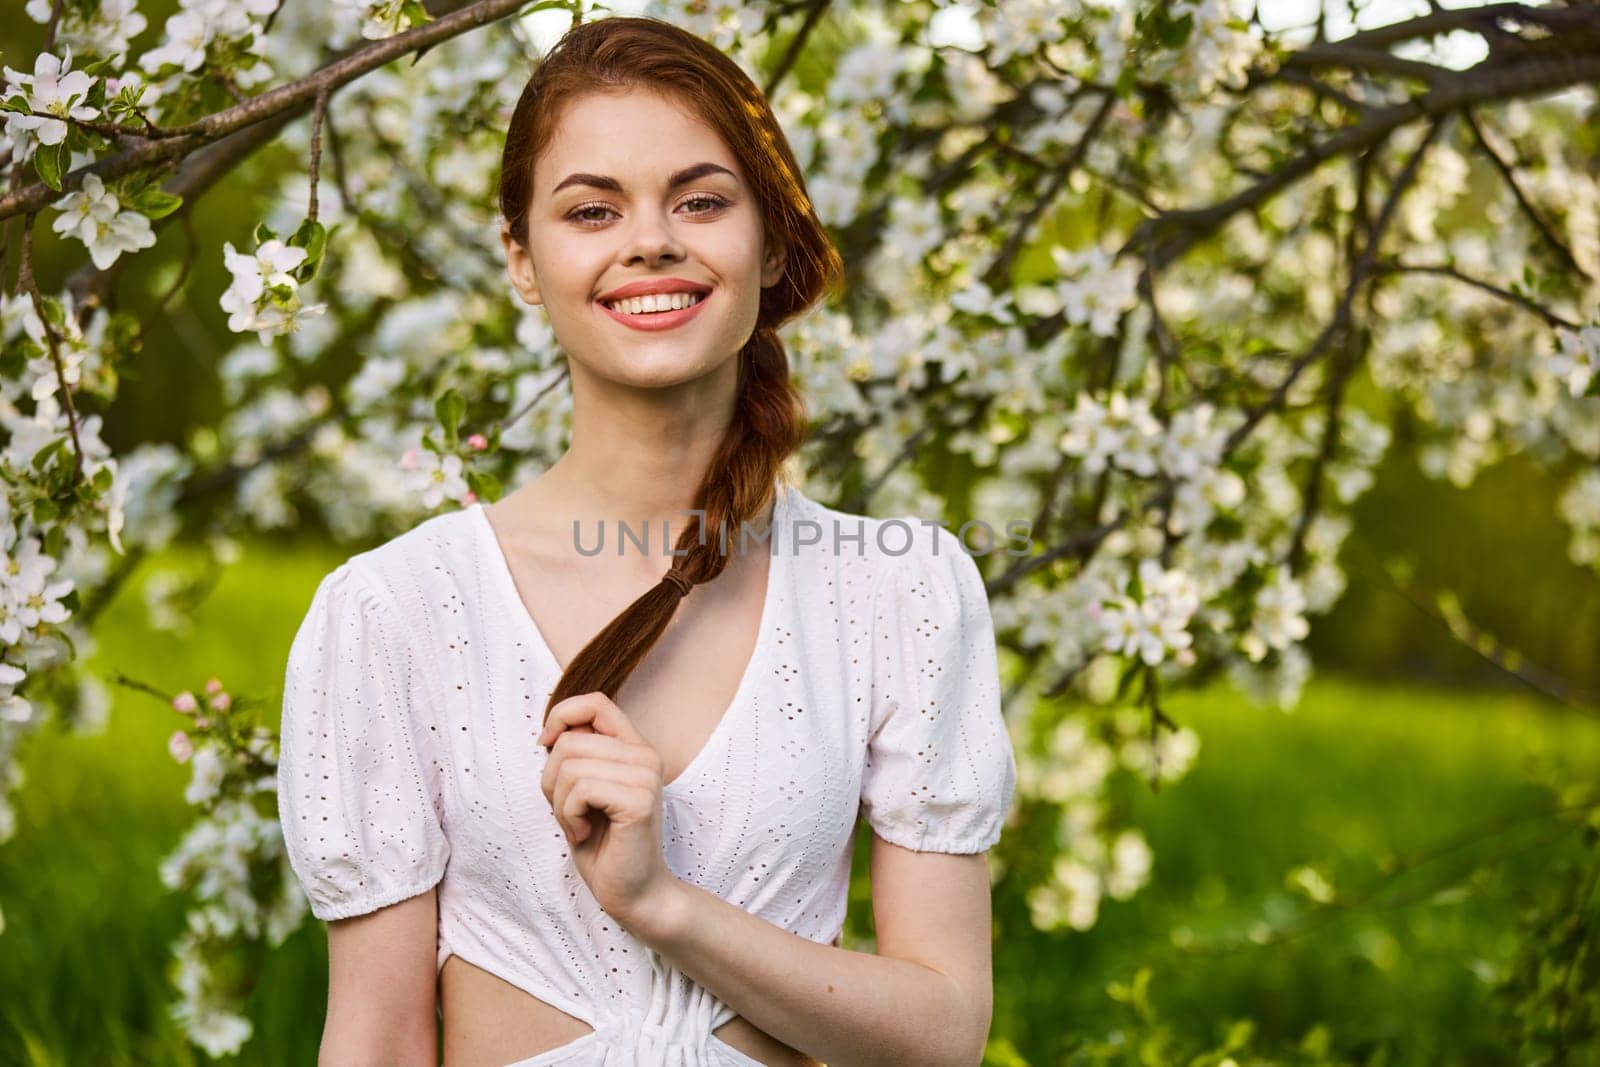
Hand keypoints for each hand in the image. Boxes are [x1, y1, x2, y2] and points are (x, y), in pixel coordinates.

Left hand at [537, 693, 681, 932]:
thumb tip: (552, 735)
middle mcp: (645, 755)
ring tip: (579, 824)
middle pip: (570, 741)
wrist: (632, 893)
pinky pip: (581, 789)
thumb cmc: (603, 845)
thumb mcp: (582, 791)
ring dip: (560, 803)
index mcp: (634, 748)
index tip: (545, 745)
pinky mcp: (638, 800)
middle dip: (552, 780)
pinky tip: (584, 833)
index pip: (595, 703)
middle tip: (569, 812)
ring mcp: (645, 776)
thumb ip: (576, 757)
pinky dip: (569, 816)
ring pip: (570, 766)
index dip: (562, 716)